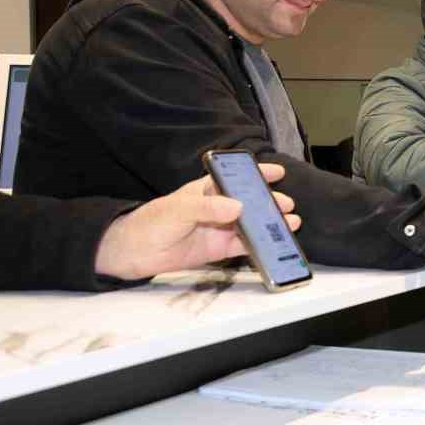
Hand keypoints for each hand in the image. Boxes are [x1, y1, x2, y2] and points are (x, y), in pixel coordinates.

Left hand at [94, 164, 299, 280]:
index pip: (236, 177)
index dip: (257, 172)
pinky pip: (246, 246)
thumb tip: (238, 208)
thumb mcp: (179, 209)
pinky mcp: (220, 248)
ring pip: (252, 224)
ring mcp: (221, 228)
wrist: (134, 252)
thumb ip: (208, 207)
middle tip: (286, 204)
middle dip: (270, 201)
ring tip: (290, 223)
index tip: (277, 171)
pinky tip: (275, 245)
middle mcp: (218, 207)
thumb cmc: (151, 221)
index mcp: (207, 189)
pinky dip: (261, 246)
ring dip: (270, 224)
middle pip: (250, 201)